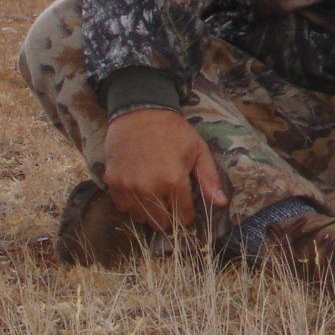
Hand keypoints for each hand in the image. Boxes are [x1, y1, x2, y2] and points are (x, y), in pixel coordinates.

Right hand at [103, 108, 227, 229]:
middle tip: (172, 206)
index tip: (187, 211)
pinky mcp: (113, 182)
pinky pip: (121, 207)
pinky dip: (131, 205)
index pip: (182, 216)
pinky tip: (139, 193)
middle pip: (161, 222)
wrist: (141, 112)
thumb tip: (221, 204)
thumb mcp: (198, 151)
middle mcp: (149, 188)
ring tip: (156, 201)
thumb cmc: (174, 131)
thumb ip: (209, 179)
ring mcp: (128, 186)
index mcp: (174, 181)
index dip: (187, 215)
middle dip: (169, 218)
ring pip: (140, 218)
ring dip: (150, 214)